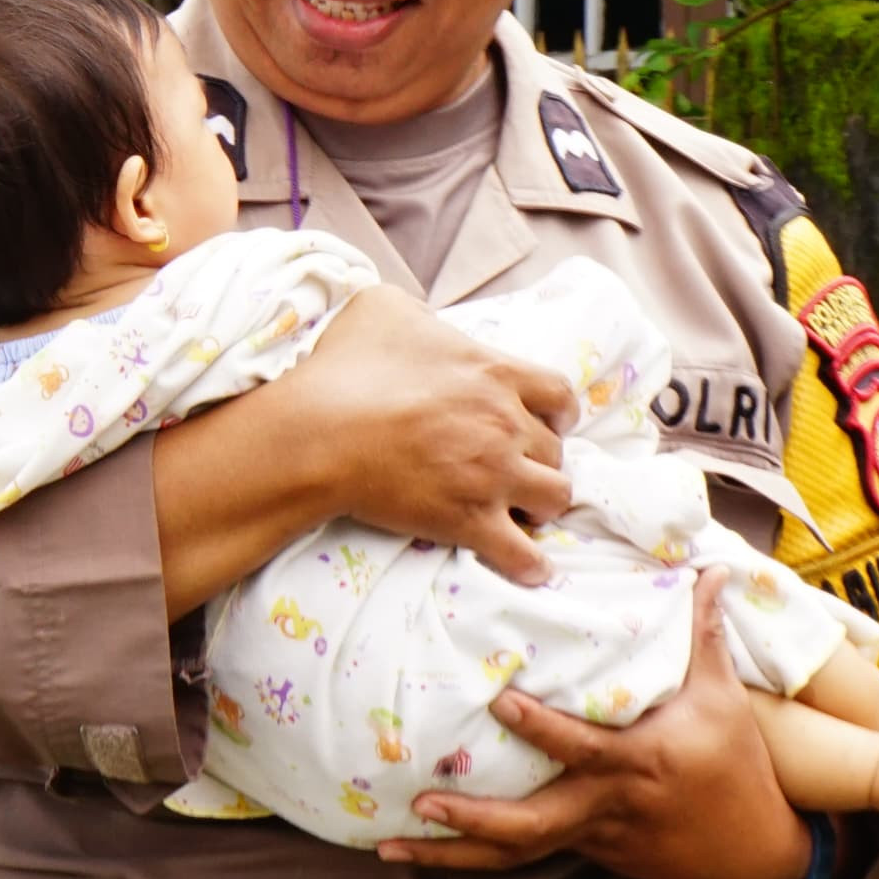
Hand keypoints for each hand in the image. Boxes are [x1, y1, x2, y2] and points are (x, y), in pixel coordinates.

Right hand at [272, 284, 571, 582]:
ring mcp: (492, 475)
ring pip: (554, 496)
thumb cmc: (344, 368)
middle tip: (520, 468)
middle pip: (555, 449)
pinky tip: (532, 569)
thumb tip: (424, 322)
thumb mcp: (383, 309)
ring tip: (524, 511)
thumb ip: (420, 311)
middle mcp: (505, 424)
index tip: (549, 421)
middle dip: (541, 459)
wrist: (320, 433)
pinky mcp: (468, 520)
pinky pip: (521, 553)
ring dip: (542, 504)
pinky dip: (530, 563)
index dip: (558, 412)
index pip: (559, 395)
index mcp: (494, 373)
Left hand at [374, 569, 812, 878]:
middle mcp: (604, 806)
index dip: (540, 727)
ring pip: (514, 855)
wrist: (755, 859)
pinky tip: (426, 852)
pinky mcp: (588, 854)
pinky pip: (524, 857)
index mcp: (635, 762)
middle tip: (420, 803)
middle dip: (472, 820)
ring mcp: (592, 837)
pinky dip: (475, 858)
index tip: (498, 700)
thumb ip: (705, 634)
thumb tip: (711, 567)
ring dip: (451, 856)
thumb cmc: (738, 770)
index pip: (579, 746)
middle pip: (529, 827)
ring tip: (389, 847)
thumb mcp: (723, 700)